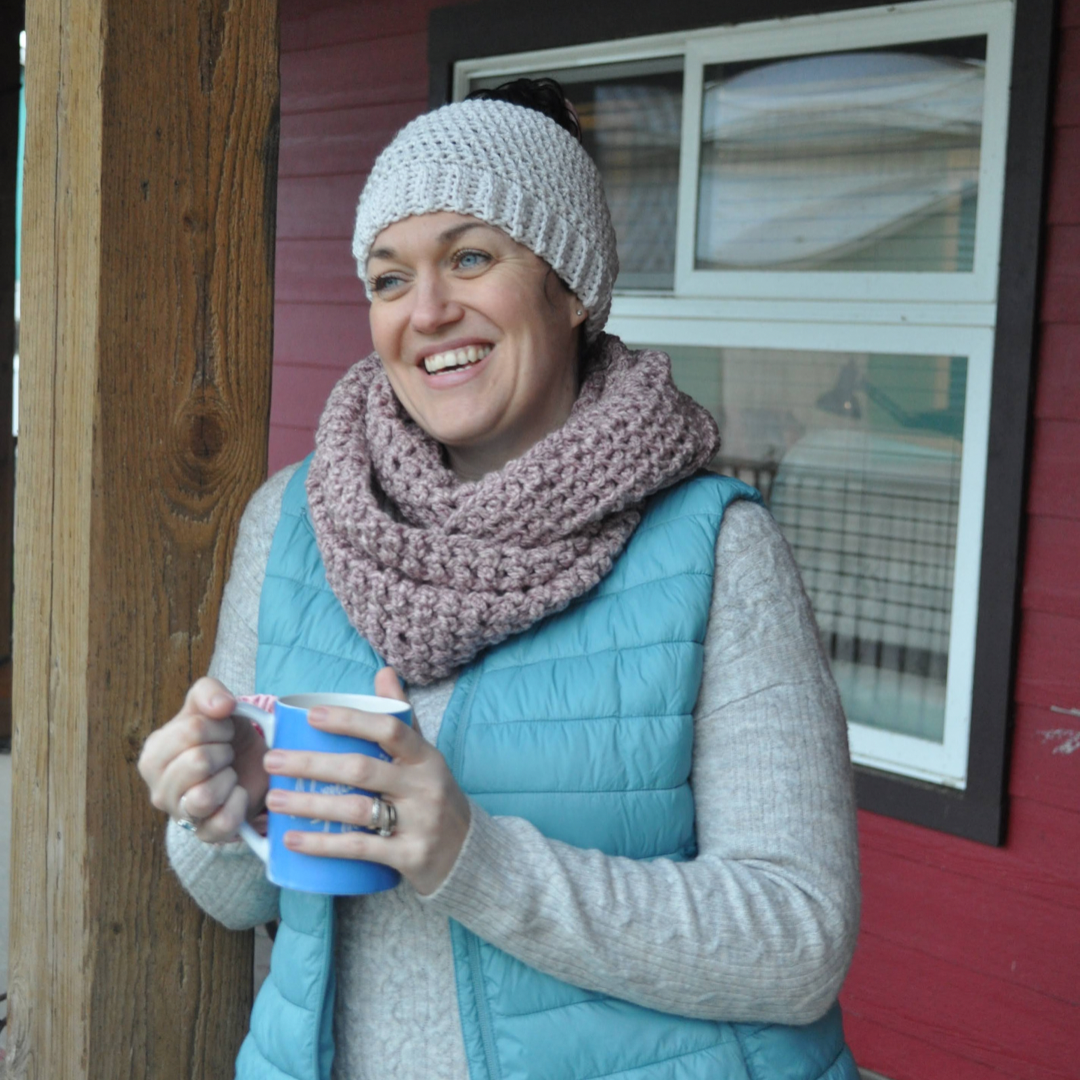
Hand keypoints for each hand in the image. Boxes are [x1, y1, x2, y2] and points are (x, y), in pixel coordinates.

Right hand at [138, 677, 269, 842]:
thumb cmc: (223, 736)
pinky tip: (238, 793)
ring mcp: (180, 816)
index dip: (219, 726)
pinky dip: (239, 804)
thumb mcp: (214, 704)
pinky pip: (223, 823)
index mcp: (153, 755)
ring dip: (229, 778)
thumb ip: (209, 692)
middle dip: (225, 751)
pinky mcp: (205, 835)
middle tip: (227, 753)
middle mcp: (158, 789)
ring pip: (204, 797)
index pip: (192, 731)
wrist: (249, 766)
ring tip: (229, 774)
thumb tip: (222, 706)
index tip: (223, 731)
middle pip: (199, 761)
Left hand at [262, 667, 471, 895]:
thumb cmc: (434, 796)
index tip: (312, 716)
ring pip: (357, 809)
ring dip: (310, 804)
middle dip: (312, 764)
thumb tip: (384, 672)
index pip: (390, 729)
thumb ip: (402, 717)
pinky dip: (324, 844)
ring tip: (274, 800)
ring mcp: (419, 822)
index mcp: (425, 757)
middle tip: (273, 761)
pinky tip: (294, 839)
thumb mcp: (426, 755)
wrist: (468, 853)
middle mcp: (424, 786)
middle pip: (362, 769)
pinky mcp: (410, 856)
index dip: (351, 720)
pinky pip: (361, 848)